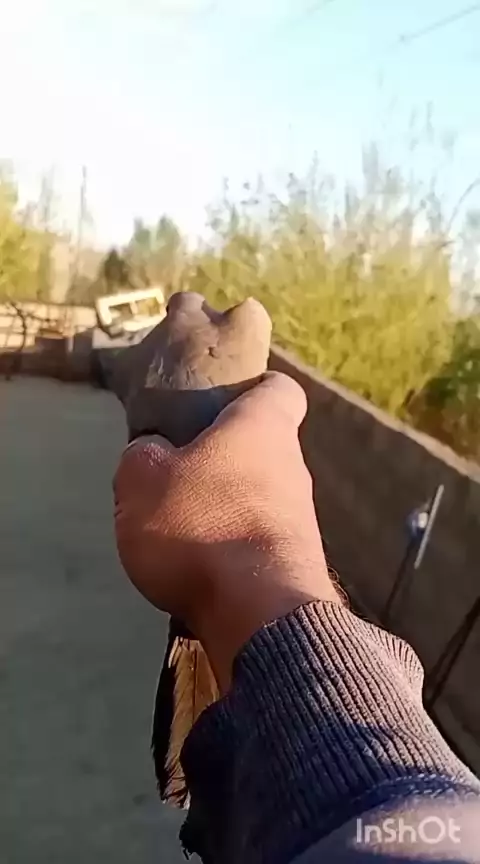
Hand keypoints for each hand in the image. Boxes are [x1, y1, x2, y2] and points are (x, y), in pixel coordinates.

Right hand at [114, 372, 340, 688]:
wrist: (260, 617)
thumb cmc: (199, 527)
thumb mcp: (141, 481)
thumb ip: (142, 457)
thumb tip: (152, 454)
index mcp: (263, 429)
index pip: (279, 388)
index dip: (253, 389)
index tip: (222, 402)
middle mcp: (293, 468)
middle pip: (262, 448)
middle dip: (223, 459)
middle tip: (176, 477)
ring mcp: (301, 519)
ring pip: (259, 498)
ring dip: (224, 509)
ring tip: (178, 532)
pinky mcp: (297, 565)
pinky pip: (258, 544)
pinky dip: (232, 551)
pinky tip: (199, 572)